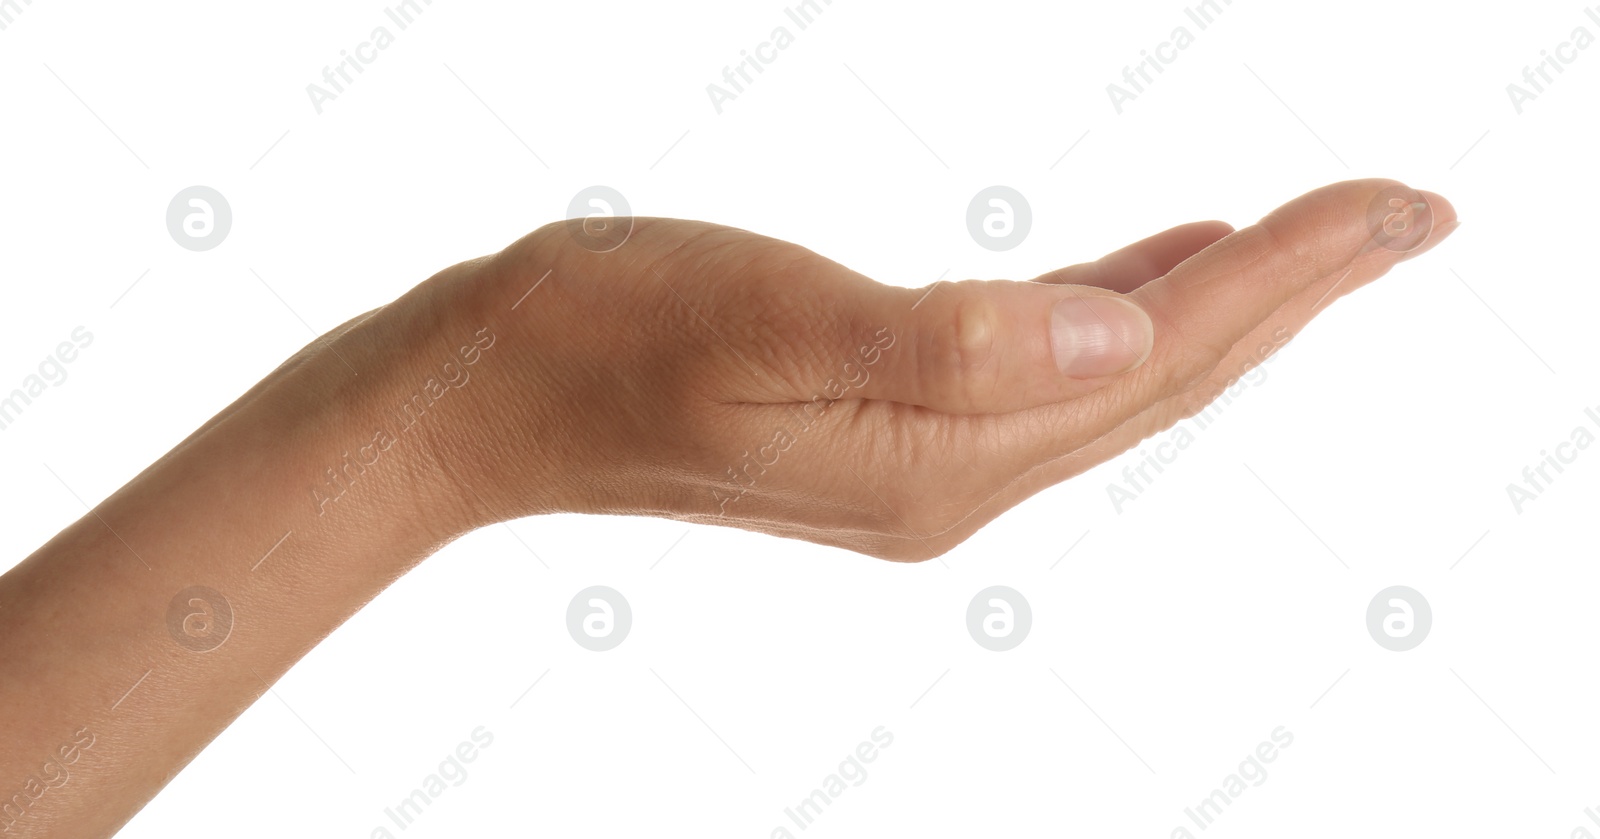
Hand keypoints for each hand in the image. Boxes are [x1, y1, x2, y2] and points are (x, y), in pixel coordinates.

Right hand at [425, 178, 1456, 558]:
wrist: (492, 393)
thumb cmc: (607, 337)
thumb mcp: (775, 324)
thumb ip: (953, 343)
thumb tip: (1117, 334)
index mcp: (944, 456)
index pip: (1158, 354)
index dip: (1290, 279)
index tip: (1401, 210)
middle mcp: (955, 476)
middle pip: (1166, 374)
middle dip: (1295, 293)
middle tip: (1409, 216)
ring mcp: (920, 457)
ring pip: (1115, 372)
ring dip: (1221, 304)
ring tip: (1314, 243)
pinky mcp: (884, 419)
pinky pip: (1044, 365)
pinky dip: (1119, 307)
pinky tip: (1152, 267)